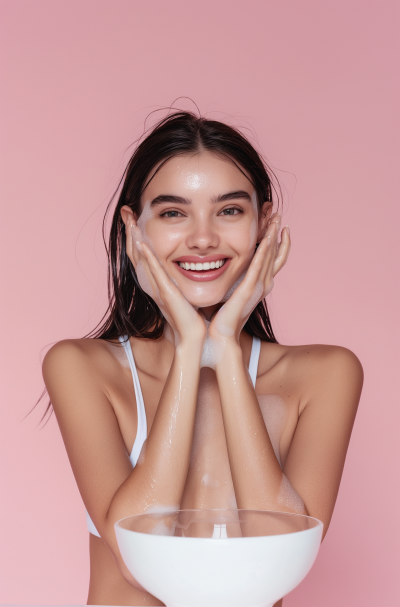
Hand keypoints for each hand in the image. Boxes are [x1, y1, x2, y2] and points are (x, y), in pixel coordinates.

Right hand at [125, 219, 206, 345]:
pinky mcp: (166, 293)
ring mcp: (158, 289)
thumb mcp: (184, 296)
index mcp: (156, 284)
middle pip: (136, 254)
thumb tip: (189, 269)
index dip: (135, 238)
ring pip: (141, 260)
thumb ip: (180, 283)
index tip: (133, 219)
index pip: (142, 257)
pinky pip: (154, 272)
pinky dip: (147, 258)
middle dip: (130, 232)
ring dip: (135, 239)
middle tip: (126, 212)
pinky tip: (142, 243)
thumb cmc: (192, 320)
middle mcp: (153, 285)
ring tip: (130, 220)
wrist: (194, 338)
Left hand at [208, 214, 289, 343]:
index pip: (272, 260)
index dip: (276, 242)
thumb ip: (231, 280)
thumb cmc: (221, 319)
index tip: (276, 226)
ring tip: (276, 220)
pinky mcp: (248, 290)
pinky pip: (258, 267)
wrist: (220, 337)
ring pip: (269, 257)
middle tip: (278, 215)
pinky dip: (263, 252)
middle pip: (275, 254)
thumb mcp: (230, 294)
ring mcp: (257, 288)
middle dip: (277, 234)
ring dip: (273, 237)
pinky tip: (266, 239)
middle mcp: (263, 286)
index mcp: (258, 286)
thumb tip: (221, 267)